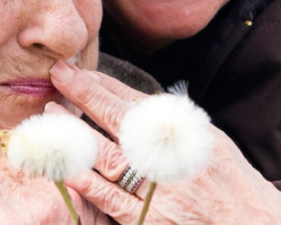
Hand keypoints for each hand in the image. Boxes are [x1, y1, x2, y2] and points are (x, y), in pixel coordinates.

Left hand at [50, 61, 280, 223]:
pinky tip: (62, 160)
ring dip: (74, 131)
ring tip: (51, 113)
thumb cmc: (230, 183)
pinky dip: (82, 177)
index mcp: (183, 131)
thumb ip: (171, 120)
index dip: (102, 84)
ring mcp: (154, 187)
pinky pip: (105, 195)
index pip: (133, 100)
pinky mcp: (144, 218)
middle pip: (116, 118)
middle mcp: (168, 154)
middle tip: (57, 74)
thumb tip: (133, 99)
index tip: (79, 70)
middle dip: (84, 92)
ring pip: (104, 153)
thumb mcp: (207, 140)